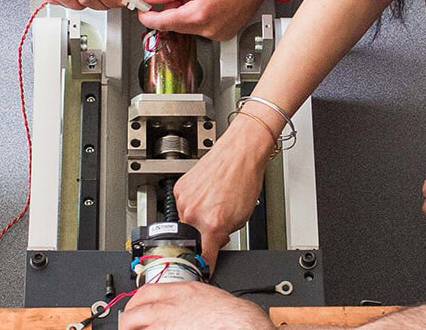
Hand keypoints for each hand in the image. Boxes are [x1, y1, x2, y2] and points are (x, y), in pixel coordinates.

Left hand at [120, 282, 274, 329]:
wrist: (239, 322)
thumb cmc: (229, 313)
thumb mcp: (205, 294)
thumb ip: (187, 297)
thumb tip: (180, 304)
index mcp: (180, 291)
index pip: (146, 291)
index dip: (136, 300)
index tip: (134, 307)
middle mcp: (169, 306)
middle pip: (136, 308)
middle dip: (128, 317)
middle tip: (127, 325)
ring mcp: (166, 323)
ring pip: (136, 323)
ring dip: (133, 328)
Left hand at [137, 0, 273, 40]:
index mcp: (200, 14)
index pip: (163, 22)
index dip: (148, 17)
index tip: (141, 12)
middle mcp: (210, 28)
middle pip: (176, 25)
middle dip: (171, 10)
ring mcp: (219, 34)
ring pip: (189, 27)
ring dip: (186, 13)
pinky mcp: (225, 34)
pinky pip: (203, 29)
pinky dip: (199, 17)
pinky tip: (209, 2)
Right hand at [175, 113, 276, 269]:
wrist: (240, 152)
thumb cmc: (245, 179)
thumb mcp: (241, 218)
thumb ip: (223, 236)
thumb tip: (213, 245)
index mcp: (211, 224)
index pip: (200, 258)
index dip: (201, 268)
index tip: (200, 273)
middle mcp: (194, 212)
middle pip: (189, 241)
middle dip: (200, 241)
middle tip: (213, 232)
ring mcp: (184, 199)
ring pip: (184, 222)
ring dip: (196, 221)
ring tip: (213, 207)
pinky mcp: (179, 188)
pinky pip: (182, 206)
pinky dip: (192, 206)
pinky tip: (206, 197)